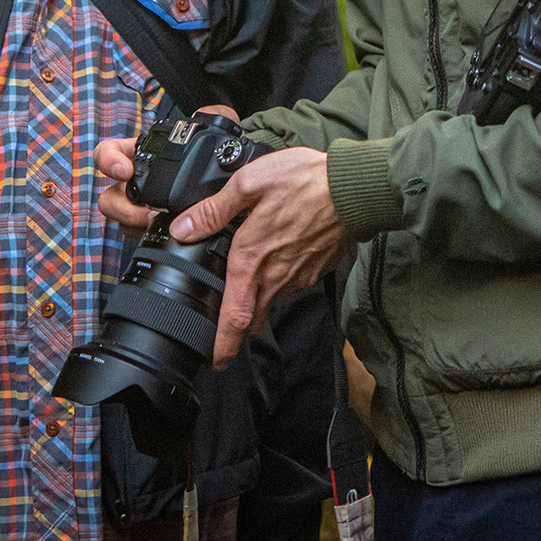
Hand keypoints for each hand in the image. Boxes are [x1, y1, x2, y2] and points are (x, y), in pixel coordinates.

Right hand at [95, 104, 240, 230]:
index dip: (108, 160)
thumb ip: (212, 115)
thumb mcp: (215, 131)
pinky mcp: (150, 225)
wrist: (227, 186)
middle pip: (108, 196)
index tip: (124, 171)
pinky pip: (137, 234)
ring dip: (133, 223)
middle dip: (122, 207)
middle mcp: (133, 181)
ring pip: (120, 219)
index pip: (108, 152)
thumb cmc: (213, 155)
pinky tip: (162, 233)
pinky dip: (145, 235)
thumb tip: (205, 113)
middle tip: (146, 212)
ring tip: (156, 223)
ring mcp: (139, 206)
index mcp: (140, 154)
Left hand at [168, 146, 352, 366]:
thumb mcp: (249, 183)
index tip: (215, 359)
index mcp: (252, 259)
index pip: (235, 317)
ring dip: (260, 301)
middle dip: (239, 331)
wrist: (356, 187)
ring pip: (273, 300)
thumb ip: (214, 210)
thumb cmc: (304, 181)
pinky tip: (280, 261)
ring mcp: (300, 275)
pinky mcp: (318, 269)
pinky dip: (283, 281)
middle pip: (254, 318)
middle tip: (227, 335)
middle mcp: (276, 275)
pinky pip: (294, 284)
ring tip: (250, 289)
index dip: (223, 344)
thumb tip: (183, 228)